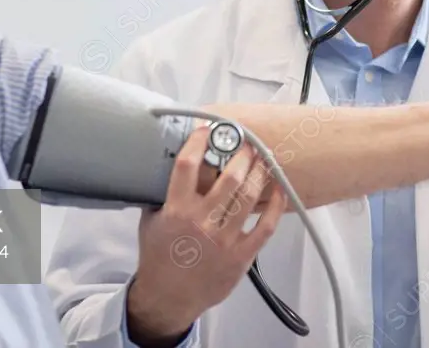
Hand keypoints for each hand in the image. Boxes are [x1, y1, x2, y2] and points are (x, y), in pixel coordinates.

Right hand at [126, 126, 287, 345]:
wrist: (168, 298)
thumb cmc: (158, 257)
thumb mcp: (150, 221)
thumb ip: (160, 195)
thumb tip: (171, 165)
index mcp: (176, 210)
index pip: (187, 166)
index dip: (199, 142)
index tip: (208, 130)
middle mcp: (202, 222)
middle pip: (229, 178)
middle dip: (242, 155)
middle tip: (248, 143)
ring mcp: (224, 240)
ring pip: (249, 197)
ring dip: (260, 172)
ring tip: (264, 158)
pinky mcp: (241, 255)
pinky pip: (266, 225)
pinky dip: (276, 205)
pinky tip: (278, 189)